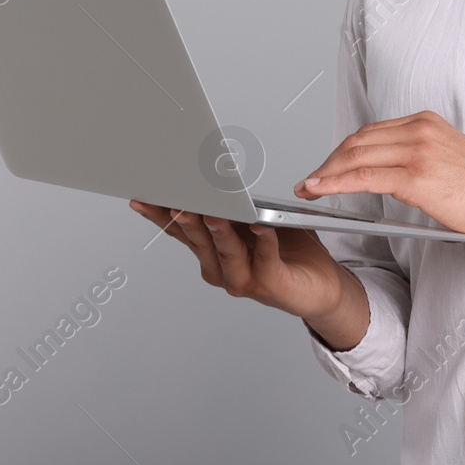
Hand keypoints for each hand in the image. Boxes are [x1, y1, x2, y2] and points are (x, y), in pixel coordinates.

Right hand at [129, 201, 350, 323]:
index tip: (143, 197)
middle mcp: (222, 270)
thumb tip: (217, 179)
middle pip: (198, 241)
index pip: (181, 233)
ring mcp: (244, 280)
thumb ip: (236, 207)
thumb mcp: (255, 221)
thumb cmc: (287, 251)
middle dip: (186, 219)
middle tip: (175, 200)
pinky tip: (261, 226)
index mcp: (212, 253)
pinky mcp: (270, 284)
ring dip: (219, 232)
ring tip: (213, 212)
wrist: (320, 285)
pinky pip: (265, 258)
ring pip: (226, 252)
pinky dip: (262, 241)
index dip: (160, 216)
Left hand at [292, 110, 464, 242]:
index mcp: (426, 122)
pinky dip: (336, 183)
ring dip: (325, 174)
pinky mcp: (417, 177)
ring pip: (355, 157)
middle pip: (357, 141)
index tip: (326, 167)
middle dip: (328, 162)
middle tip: (309, 181)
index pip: (370, 132)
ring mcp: (418, 151)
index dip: (342, 150)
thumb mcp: (448, 157)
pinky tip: (320, 190)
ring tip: (308, 188)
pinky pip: (364, 177)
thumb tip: (385, 170)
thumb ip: (417, 154)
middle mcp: (420, 130)